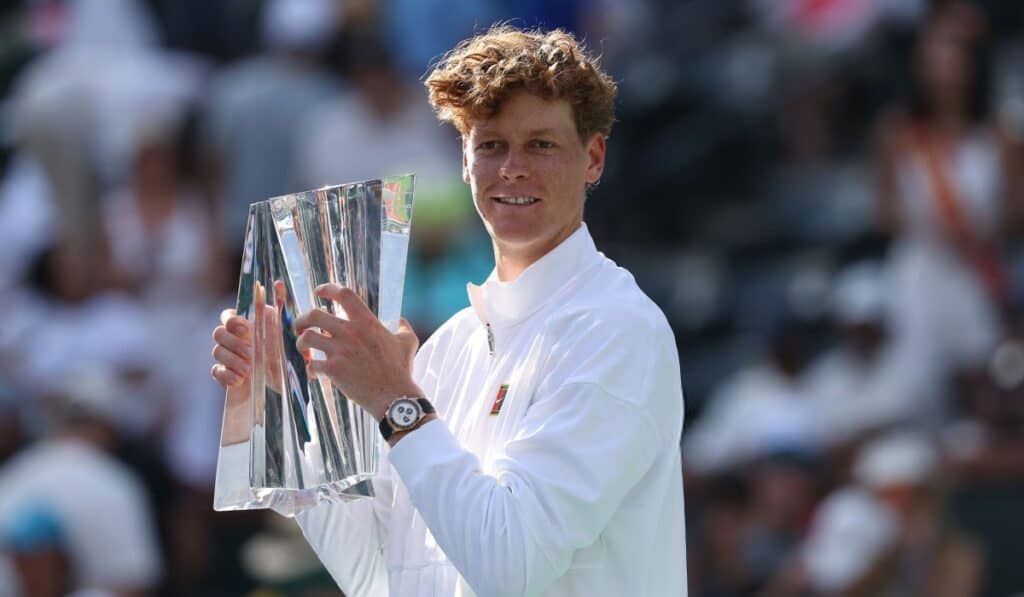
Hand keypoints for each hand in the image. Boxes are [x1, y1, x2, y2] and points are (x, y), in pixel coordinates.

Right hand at [210, 280, 284, 391]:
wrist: (289, 381)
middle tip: (252, 354)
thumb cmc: (288, 352)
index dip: (231, 321)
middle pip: (218, 333)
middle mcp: (234, 339)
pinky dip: (226, 375)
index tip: (246, 329)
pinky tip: (240, 380)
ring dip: (232, 360)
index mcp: (246, 326)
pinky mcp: (227, 375)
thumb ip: (283, 306)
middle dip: (234, 344)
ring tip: (249, 369)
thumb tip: (277, 283)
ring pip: (216, 352)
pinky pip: (215, 371)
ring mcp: (229, 357)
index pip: (227, 316)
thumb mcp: (289, 330)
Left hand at [294, 283, 421, 419]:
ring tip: (304, 349)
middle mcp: (350, 332)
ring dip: (301, 343)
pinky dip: (310, 368)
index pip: (344, 294)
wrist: (394, 396)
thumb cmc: (401, 370)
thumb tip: (402, 321)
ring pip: (306, 337)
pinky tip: (315, 373)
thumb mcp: (407, 343)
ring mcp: (340, 351)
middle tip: (300, 326)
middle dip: (302, 319)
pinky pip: (311, 364)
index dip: (328, 289)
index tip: (319, 292)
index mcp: (366, 322)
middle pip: (314, 314)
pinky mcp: (333, 370)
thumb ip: (403, 328)